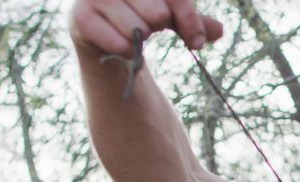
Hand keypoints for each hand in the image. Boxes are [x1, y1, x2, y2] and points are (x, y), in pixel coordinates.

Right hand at [69, 0, 223, 57]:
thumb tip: (218, 30)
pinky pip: (117, 42)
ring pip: (137, 29)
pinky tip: (121, 46)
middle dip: (160, 26)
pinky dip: (125, 51)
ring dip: (140, 40)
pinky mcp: (81, 17)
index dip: (189, 18)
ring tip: (131, 33)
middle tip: (150, 27)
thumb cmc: (141, 15)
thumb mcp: (171, 16)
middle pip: (157, 12)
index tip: (197, 43)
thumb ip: (194, 21)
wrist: (101, 33)